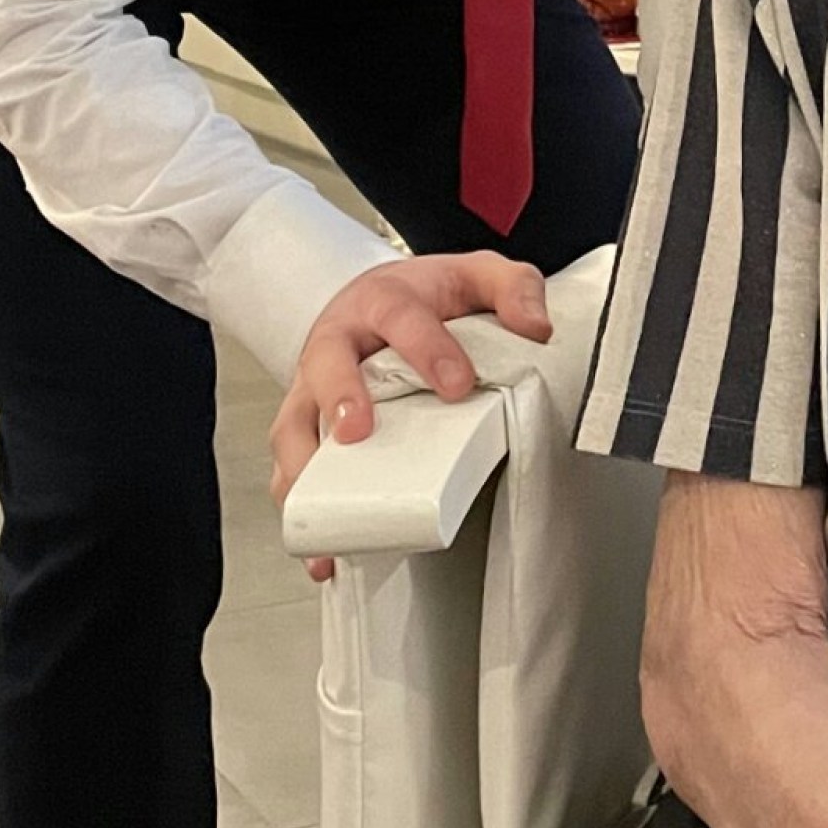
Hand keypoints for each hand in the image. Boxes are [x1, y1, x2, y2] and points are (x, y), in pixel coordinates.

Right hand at [268, 251, 551, 577]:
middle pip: (326, 362)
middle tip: (357, 432)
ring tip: (326, 506)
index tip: (457, 385)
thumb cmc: (431, 296)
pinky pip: (291, 465)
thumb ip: (514, 290)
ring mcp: (313, 383)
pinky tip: (321, 552)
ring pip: (293, 420)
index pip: (402, 316)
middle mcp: (339, 339)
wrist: (379, 297)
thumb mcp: (480, 276)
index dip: (428, 349)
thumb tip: (536, 329)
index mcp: (384, 298)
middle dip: (340, 395)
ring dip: (304, 463)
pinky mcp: (305, 422)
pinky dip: (299, 506)